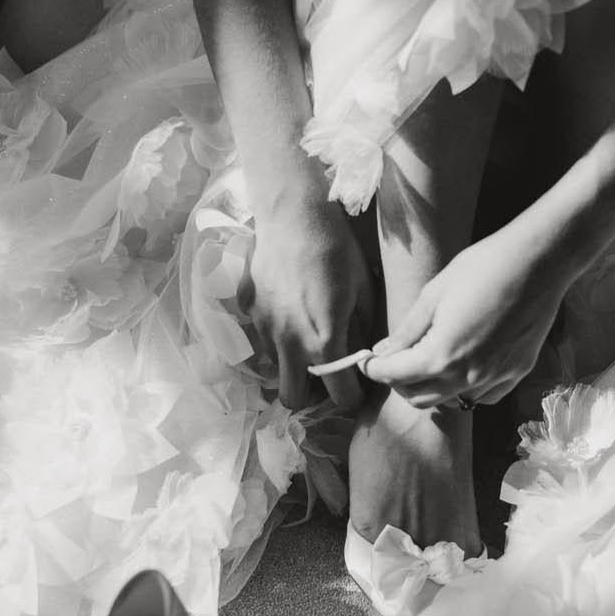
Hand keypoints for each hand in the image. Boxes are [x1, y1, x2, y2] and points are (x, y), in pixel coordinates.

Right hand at [244, 189, 374, 411]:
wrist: (293, 216)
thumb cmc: (337, 249)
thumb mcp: (364, 289)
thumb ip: (365, 329)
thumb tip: (366, 352)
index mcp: (324, 343)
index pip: (341, 397)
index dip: (353, 398)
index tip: (356, 388)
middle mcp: (290, 345)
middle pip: (293, 400)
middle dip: (310, 396)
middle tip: (324, 374)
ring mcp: (264, 329)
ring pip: (276, 368)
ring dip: (292, 362)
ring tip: (306, 334)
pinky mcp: (249, 312)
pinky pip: (263, 337)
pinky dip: (277, 335)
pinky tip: (288, 307)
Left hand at [364, 219, 569, 409]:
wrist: (538, 262)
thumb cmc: (483, 268)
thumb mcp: (434, 294)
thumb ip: (407, 330)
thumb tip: (384, 352)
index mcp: (441, 355)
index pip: (394, 375)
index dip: (373, 368)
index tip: (366, 361)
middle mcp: (467, 376)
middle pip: (419, 398)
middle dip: (399, 383)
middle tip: (393, 362)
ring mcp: (495, 378)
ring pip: (451, 401)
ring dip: (432, 388)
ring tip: (427, 362)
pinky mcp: (517, 373)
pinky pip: (483, 396)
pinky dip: (466, 389)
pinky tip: (462, 367)